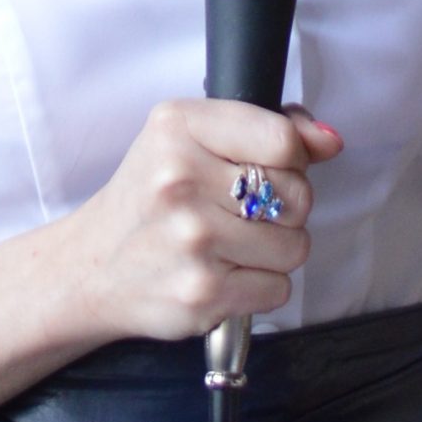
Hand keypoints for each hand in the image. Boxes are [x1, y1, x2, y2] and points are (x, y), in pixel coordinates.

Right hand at [54, 98, 343, 346]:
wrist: (92, 267)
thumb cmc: (149, 198)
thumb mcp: (190, 138)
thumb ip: (266, 128)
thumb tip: (329, 141)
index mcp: (178, 127)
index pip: (284, 140)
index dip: (292, 157)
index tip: (270, 166)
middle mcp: (180, 180)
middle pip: (297, 195)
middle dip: (283, 206)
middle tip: (239, 211)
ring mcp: (192, 241)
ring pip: (295, 245)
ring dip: (274, 249)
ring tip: (230, 244)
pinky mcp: (202, 293)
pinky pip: (279, 288)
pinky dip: (260, 285)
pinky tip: (223, 272)